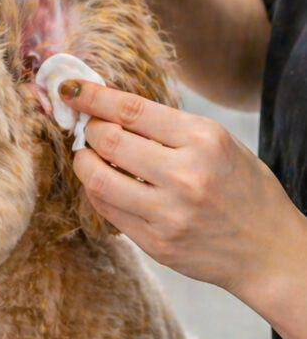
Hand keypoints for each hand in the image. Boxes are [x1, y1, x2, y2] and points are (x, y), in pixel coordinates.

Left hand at [61, 80, 302, 302]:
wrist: (267, 249)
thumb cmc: (243, 189)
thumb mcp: (219, 144)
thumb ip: (169, 129)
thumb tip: (111, 110)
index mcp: (204, 139)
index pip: (131, 110)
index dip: (92, 97)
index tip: (71, 90)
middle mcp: (185, 174)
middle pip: (108, 140)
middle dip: (88, 130)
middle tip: (87, 128)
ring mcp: (169, 213)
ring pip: (99, 179)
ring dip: (83, 162)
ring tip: (86, 156)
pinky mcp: (156, 243)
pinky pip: (108, 210)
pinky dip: (96, 191)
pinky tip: (102, 183)